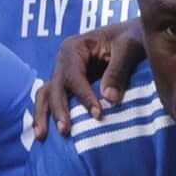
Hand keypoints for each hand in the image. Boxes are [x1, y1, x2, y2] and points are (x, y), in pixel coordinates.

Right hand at [33, 17, 151, 136]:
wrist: (134, 37)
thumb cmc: (132, 39)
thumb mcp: (129, 48)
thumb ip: (118, 71)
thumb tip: (109, 99)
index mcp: (75, 47)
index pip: (73, 75)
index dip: (83, 96)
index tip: (98, 115)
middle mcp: (64, 61)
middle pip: (55, 87)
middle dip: (58, 109)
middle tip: (65, 131)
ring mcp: (63, 74)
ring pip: (46, 94)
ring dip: (43, 115)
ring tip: (41, 137)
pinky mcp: (68, 86)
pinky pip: (53, 100)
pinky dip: (48, 115)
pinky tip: (44, 134)